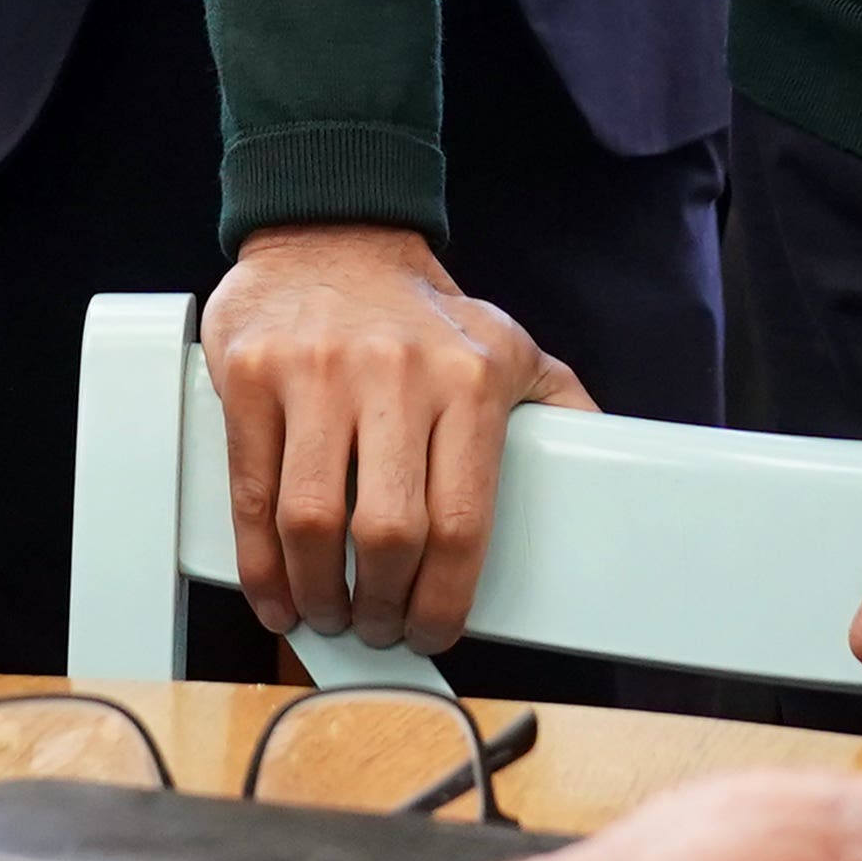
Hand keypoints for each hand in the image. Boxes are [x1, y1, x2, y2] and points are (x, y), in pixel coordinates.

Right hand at [201, 224, 590, 649]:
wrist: (333, 229)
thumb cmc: (419, 308)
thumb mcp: (505, 341)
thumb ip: (556, 402)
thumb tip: (609, 465)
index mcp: (469, 379)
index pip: (462, 521)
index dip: (445, 599)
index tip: (435, 631)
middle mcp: (396, 375)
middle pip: (387, 533)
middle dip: (381, 606)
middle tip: (379, 628)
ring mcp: (318, 374)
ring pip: (312, 522)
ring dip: (318, 594)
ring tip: (328, 613)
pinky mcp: (253, 376)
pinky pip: (253, 492)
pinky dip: (259, 563)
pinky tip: (275, 592)